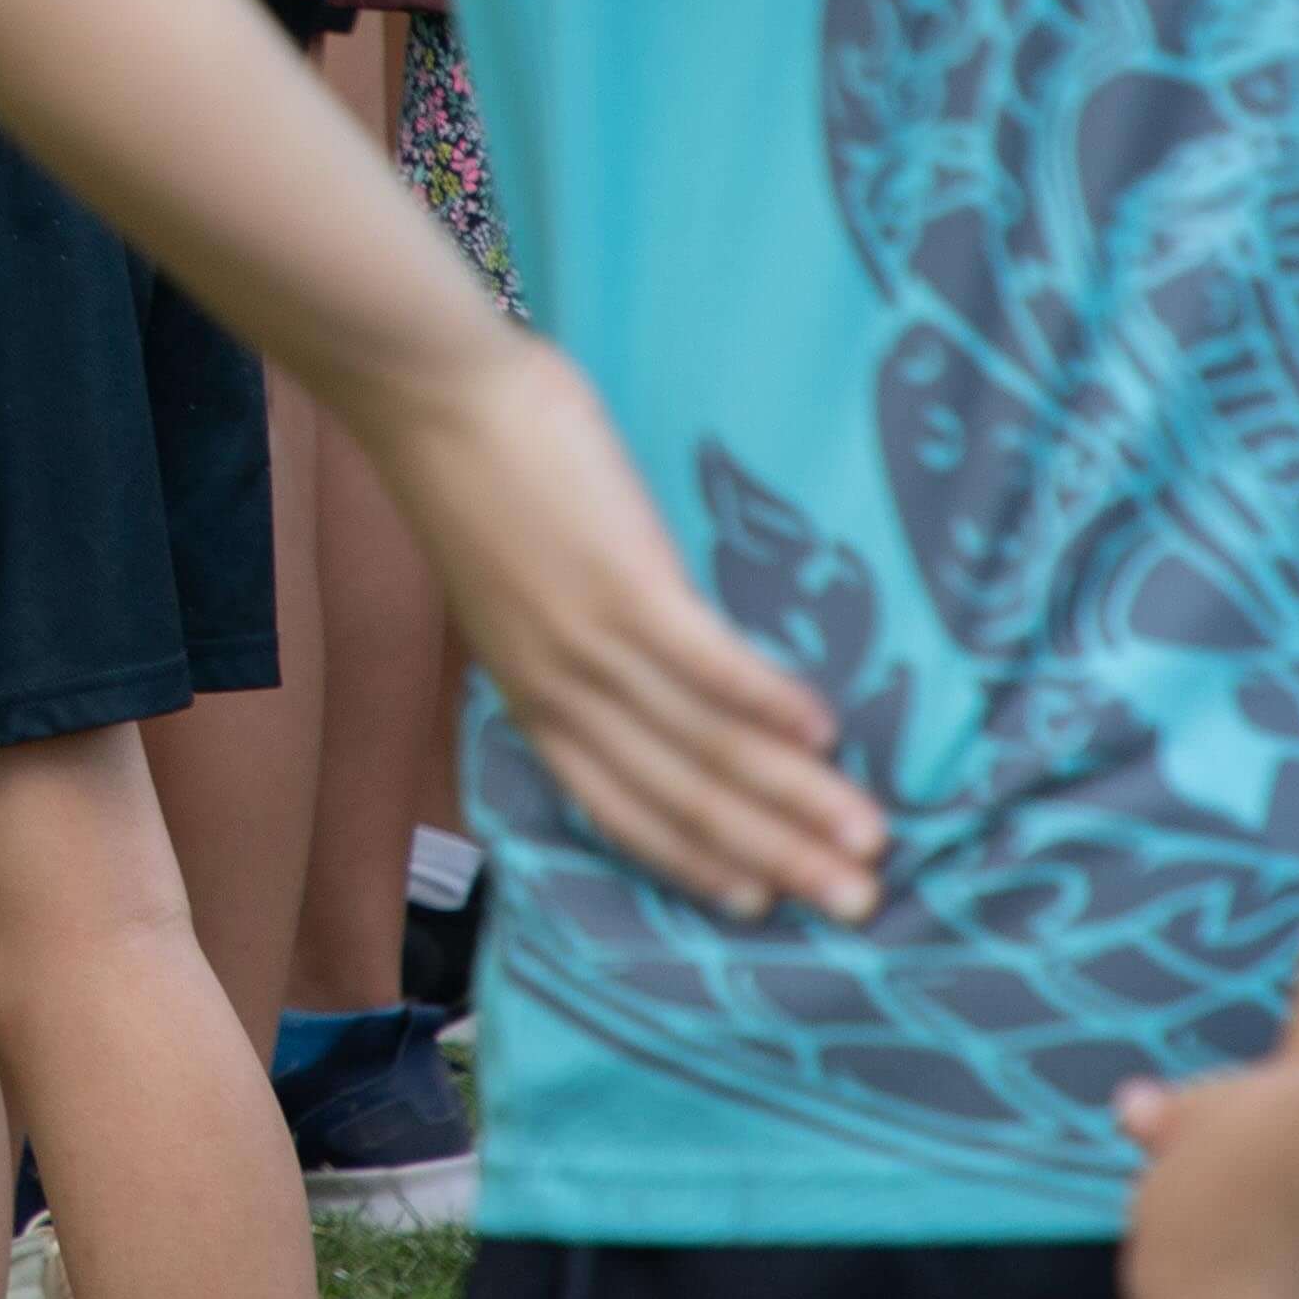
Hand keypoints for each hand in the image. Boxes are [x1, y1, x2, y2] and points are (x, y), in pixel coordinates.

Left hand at [366, 328, 888, 924]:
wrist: (428, 394)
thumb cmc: (479, 476)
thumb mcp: (512, 593)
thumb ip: (570, 647)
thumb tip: (641, 674)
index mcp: (530, 699)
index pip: (622, 810)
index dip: (698, 863)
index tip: (764, 904)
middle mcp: (560, 690)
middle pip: (682, 798)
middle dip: (776, 856)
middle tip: (859, 902)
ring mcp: (589, 642)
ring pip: (706, 747)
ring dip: (796, 799)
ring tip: (870, 836)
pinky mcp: (621, 585)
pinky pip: (706, 664)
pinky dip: (768, 703)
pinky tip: (827, 732)